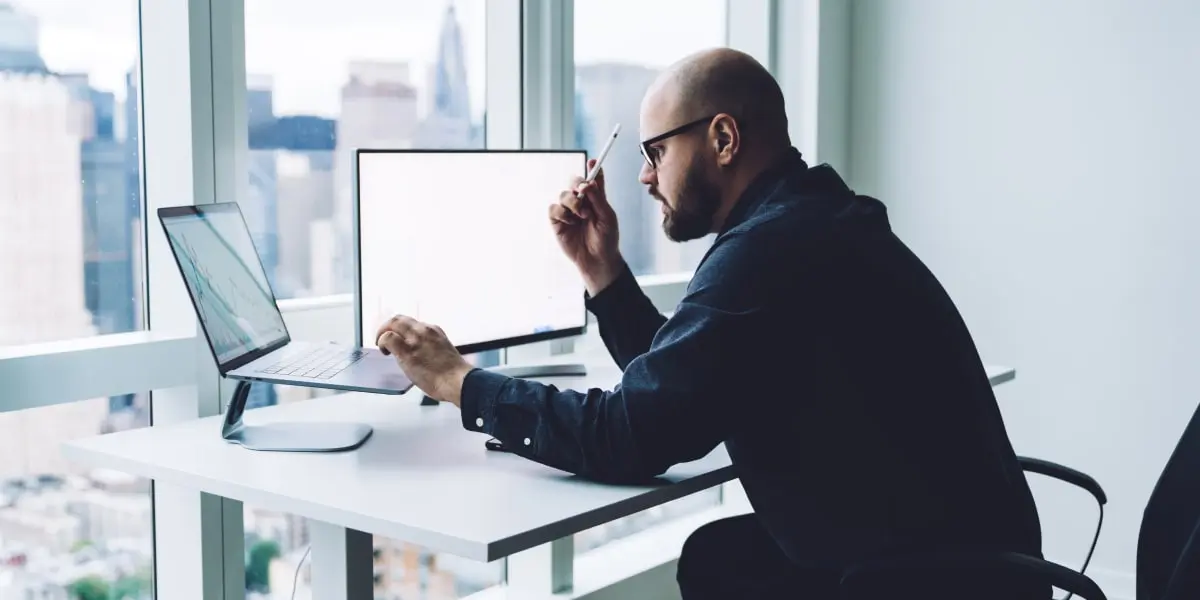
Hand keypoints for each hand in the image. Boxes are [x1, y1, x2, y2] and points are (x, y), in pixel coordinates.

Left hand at [375, 315, 473, 405]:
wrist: (458, 381)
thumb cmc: (453, 375)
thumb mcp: (444, 353)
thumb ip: (430, 349)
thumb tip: (419, 355)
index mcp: (434, 331)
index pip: (412, 323)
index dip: (401, 331)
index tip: (398, 338)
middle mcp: (424, 330)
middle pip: (400, 319)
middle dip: (388, 326)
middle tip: (383, 337)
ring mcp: (415, 339)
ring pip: (393, 323)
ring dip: (383, 332)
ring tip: (381, 344)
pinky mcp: (407, 351)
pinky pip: (388, 338)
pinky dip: (381, 342)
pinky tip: (384, 351)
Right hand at [550, 158, 624, 294]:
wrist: (597, 260)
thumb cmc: (607, 239)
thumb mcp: (607, 216)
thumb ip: (598, 198)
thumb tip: (588, 183)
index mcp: (596, 199)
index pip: (593, 179)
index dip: (592, 169)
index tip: (593, 161)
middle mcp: (581, 202)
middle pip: (574, 182)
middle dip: (578, 184)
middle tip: (583, 191)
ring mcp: (569, 212)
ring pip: (563, 194)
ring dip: (573, 203)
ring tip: (582, 216)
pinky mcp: (558, 222)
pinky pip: (553, 209)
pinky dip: (562, 213)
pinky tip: (570, 223)